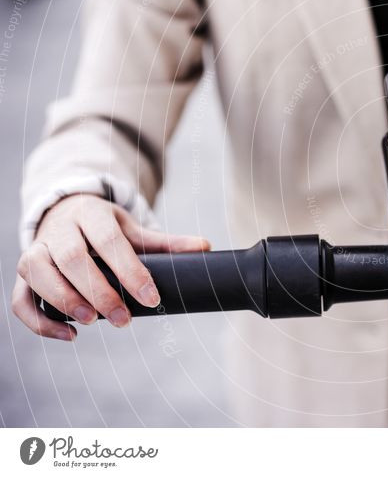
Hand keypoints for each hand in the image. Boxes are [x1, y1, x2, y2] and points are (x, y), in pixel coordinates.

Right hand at [12, 194, 209, 340]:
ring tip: (91, 323)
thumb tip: (206, 247)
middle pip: (72, 258)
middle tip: (123, 319)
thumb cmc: (104, 227)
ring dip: (63, 300)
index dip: (130, 271)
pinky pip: (19, 299)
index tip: (152, 298)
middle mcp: (59, 230)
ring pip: (38, 273)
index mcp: (91, 215)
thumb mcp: (133, 229)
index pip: (110, 241)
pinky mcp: (23, 272)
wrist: (66, 212)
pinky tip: (69, 335)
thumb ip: (166, 242)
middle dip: (99, 292)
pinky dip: (39, 320)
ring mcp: (36, 249)